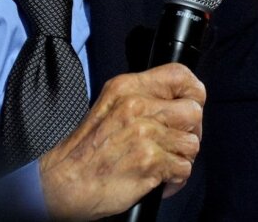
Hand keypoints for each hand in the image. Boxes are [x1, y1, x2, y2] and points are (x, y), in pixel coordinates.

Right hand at [38, 63, 204, 219]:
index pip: (180, 75)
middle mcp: (137, 105)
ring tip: (162, 164)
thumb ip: (140, 99)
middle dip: (190, 132)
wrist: (64, 181)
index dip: (193, 93)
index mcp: (127, 87)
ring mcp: (144, 133)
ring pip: (192, 143)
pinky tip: (157, 179)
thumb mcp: (109, 106)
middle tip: (174, 144)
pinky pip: (184, 169)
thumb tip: (176, 103)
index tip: (188, 108)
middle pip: (193, 111)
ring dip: (181, 158)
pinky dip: (174, 180)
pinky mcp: (149, 161)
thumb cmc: (86, 150)